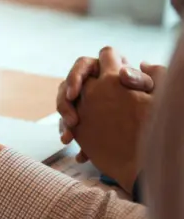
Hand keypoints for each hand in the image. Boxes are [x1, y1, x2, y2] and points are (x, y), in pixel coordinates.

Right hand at [68, 48, 154, 193]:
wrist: (153, 131)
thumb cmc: (155, 103)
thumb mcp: (151, 90)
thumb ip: (139, 79)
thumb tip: (122, 72)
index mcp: (105, 70)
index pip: (83, 65)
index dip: (75, 77)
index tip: (74, 94)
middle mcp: (91, 84)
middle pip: (67, 87)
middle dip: (65, 104)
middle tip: (73, 122)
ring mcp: (85, 102)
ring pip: (66, 108)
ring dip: (64, 123)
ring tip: (69, 139)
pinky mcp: (83, 120)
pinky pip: (70, 126)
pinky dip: (72, 138)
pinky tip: (79, 153)